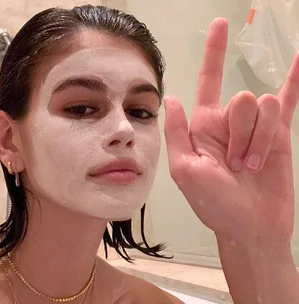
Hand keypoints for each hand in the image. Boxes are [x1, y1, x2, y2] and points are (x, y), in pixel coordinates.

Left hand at [164, 18, 298, 244]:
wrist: (250, 224)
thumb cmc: (213, 203)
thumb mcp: (185, 170)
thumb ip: (178, 132)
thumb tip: (172, 97)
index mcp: (203, 126)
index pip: (209, 81)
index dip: (213, 53)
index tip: (219, 25)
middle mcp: (229, 122)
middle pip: (241, 100)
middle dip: (241, 133)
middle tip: (237, 164)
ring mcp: (255, 126)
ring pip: (264, 107)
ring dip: (258, 140)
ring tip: (252, 166)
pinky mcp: (278, 134)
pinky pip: (288, 101)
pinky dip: (295, 80)